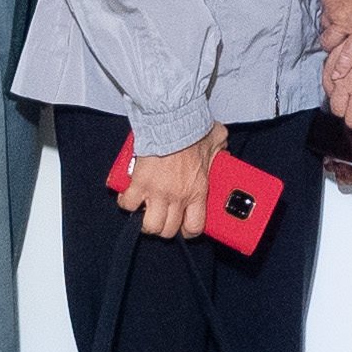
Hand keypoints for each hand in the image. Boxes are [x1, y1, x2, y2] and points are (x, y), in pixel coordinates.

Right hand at [121, 122, 227, 241]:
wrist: (171, 120)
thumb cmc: (192, 130)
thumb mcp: (215, 141)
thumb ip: (220, 150)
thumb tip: (224, 151)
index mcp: (197, 191)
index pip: (194, 226)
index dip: (188, 231)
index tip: (184, 226)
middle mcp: (177, 197)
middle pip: (168, 230)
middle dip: (165, 227)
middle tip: (163, 217)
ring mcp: (157, 192)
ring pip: (149, 225)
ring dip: (146, 221)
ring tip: (146, 212)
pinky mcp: (139, 183)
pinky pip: (128, 204)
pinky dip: (126, 202)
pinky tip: (129, 197)